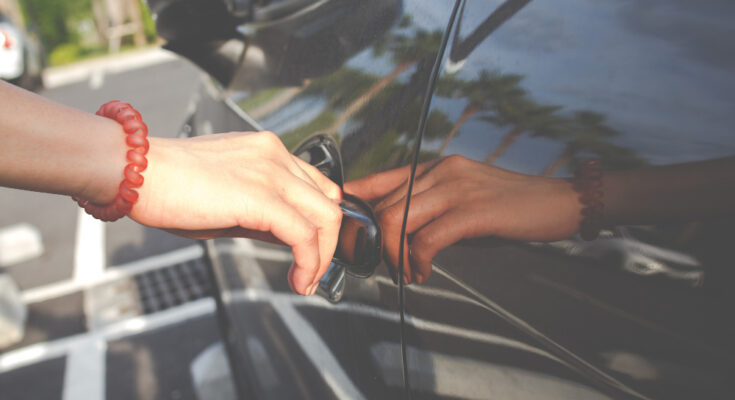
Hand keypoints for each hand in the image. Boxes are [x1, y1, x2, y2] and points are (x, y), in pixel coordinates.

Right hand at [130, 131, 342, 294]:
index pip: (316, 185)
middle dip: (328, 243)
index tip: (314, 249)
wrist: (135, 171)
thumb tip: (288, 238)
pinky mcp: (261, 197)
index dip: (321, 221)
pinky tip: (299, 279)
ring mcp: (271, 172)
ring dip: (323, 256)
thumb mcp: (227, 197)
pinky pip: (303, 235)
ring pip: (326, 217)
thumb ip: (262, 213)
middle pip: (328, 201)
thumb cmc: (169, 185)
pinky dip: (310, 262)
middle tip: (314, 271)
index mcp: (267, 151)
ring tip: (308, 280)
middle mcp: (275, 155)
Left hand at [345, 155, 579, 283]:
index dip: (355, 200)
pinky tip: (423, 273)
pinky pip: (426, 239)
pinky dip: (416, 262)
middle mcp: (441, 172)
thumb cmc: (511, 207)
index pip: (381, 179)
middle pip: (384, 205)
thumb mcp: (463, 201)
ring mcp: (456, 188)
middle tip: (384, 266)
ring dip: (393, 256)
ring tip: (406, 272)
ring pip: (397, 220)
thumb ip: (431, 210)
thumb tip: (396, 236)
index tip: (344, 225)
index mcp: (436, 168)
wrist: (560, 201)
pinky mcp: (472, 211)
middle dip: (375, 243)